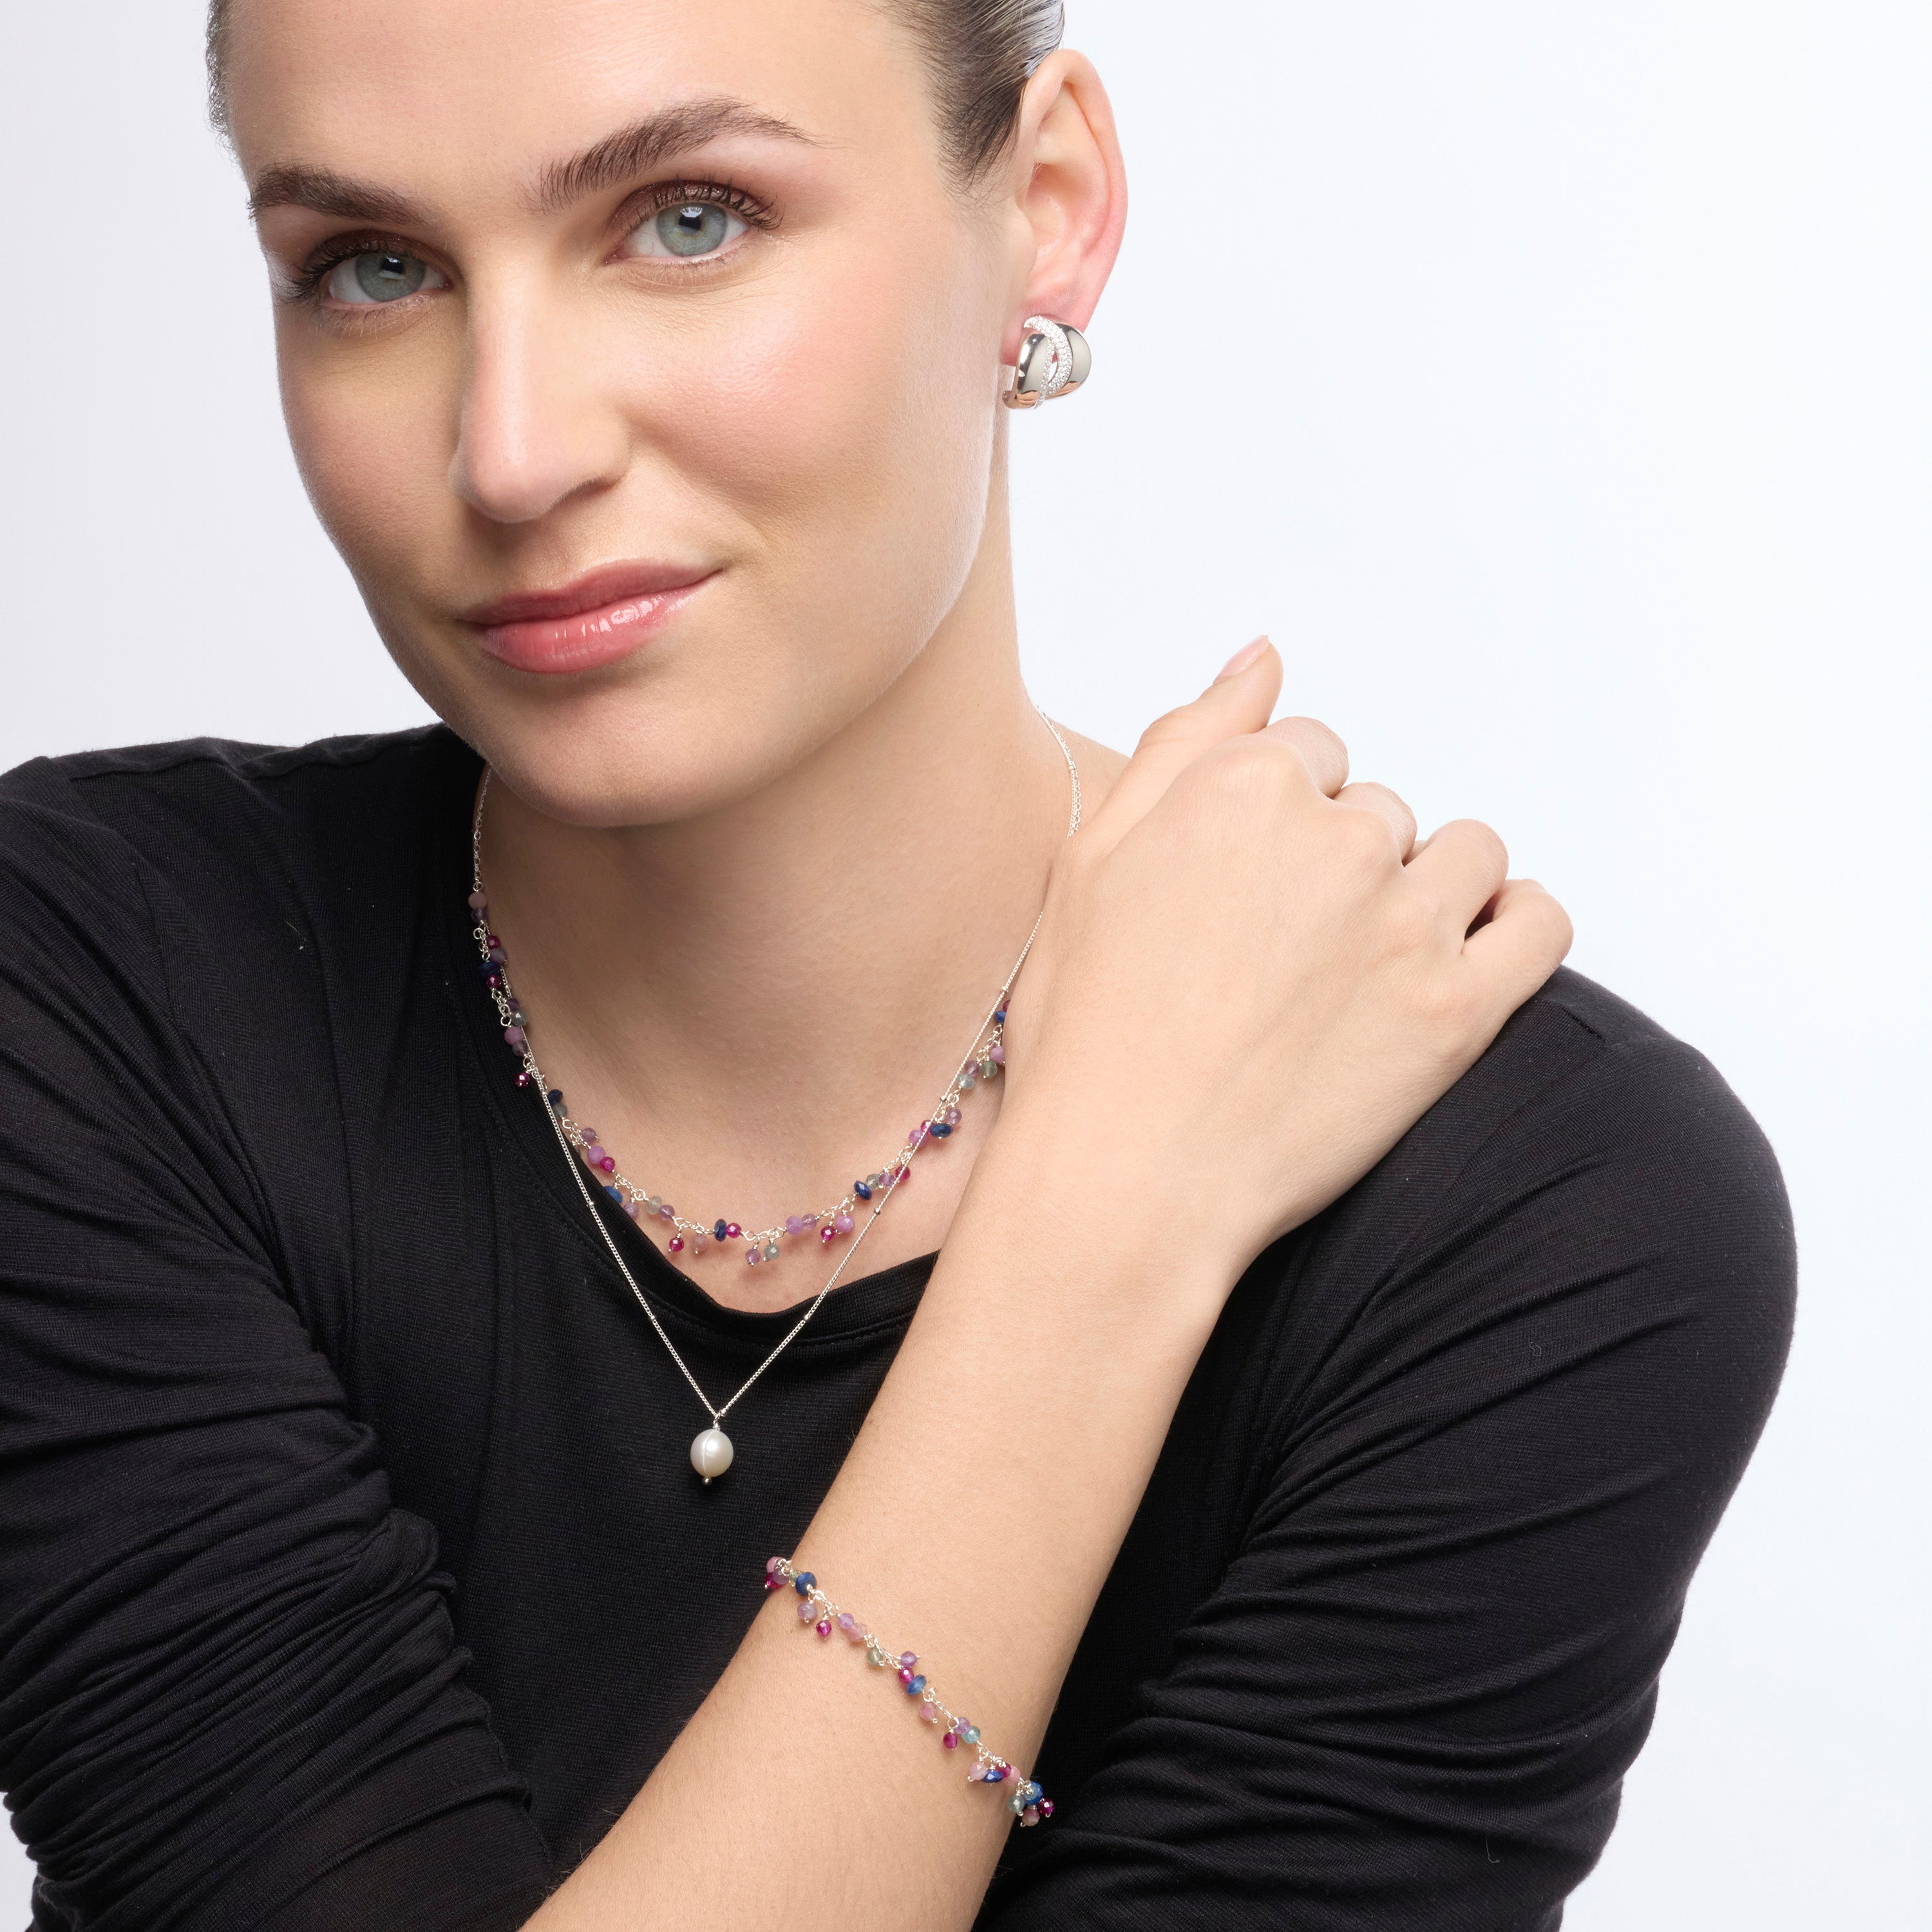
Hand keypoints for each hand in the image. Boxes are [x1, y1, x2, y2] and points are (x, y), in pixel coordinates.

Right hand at [992, 638, 1571, 1310]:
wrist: (1124, 1181)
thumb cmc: (1091, 1032)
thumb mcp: (1092, 859)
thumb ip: (1186, 740)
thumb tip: (1263, 655)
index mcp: (1239, 787)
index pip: (1309, 753)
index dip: (1279, 820)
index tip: (1253, 890)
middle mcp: (1332, 837)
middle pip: (1377, 809)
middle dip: (1343, 864)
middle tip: (1287, 956)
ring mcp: (1404, 923)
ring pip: (1462, 854)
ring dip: (1427, 890)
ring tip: (1367, 965)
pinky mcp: (1458, 1010)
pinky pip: (1539, 924)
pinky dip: (1517, 925)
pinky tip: (1472, 954)